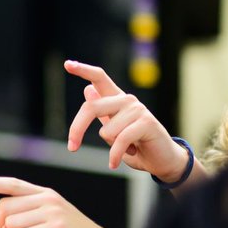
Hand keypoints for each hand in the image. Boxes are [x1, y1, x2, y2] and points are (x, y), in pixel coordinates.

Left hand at [64, 60, 188, 179]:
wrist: (160, 159)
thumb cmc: (133, 145)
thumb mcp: (112, 130)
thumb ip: (101, 113)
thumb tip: (87, 89)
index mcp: (116, 99)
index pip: (99, 78)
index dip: (83, 70)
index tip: (67, 64)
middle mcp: (127, 100)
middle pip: (91, 107)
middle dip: (77, 129)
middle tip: (72, 148)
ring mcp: (138, 110)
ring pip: (107, 130)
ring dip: (111, 146)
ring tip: (127, 148)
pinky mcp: (147, 122)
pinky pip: (120, 140)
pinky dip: (115, 155)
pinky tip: (114, 163)